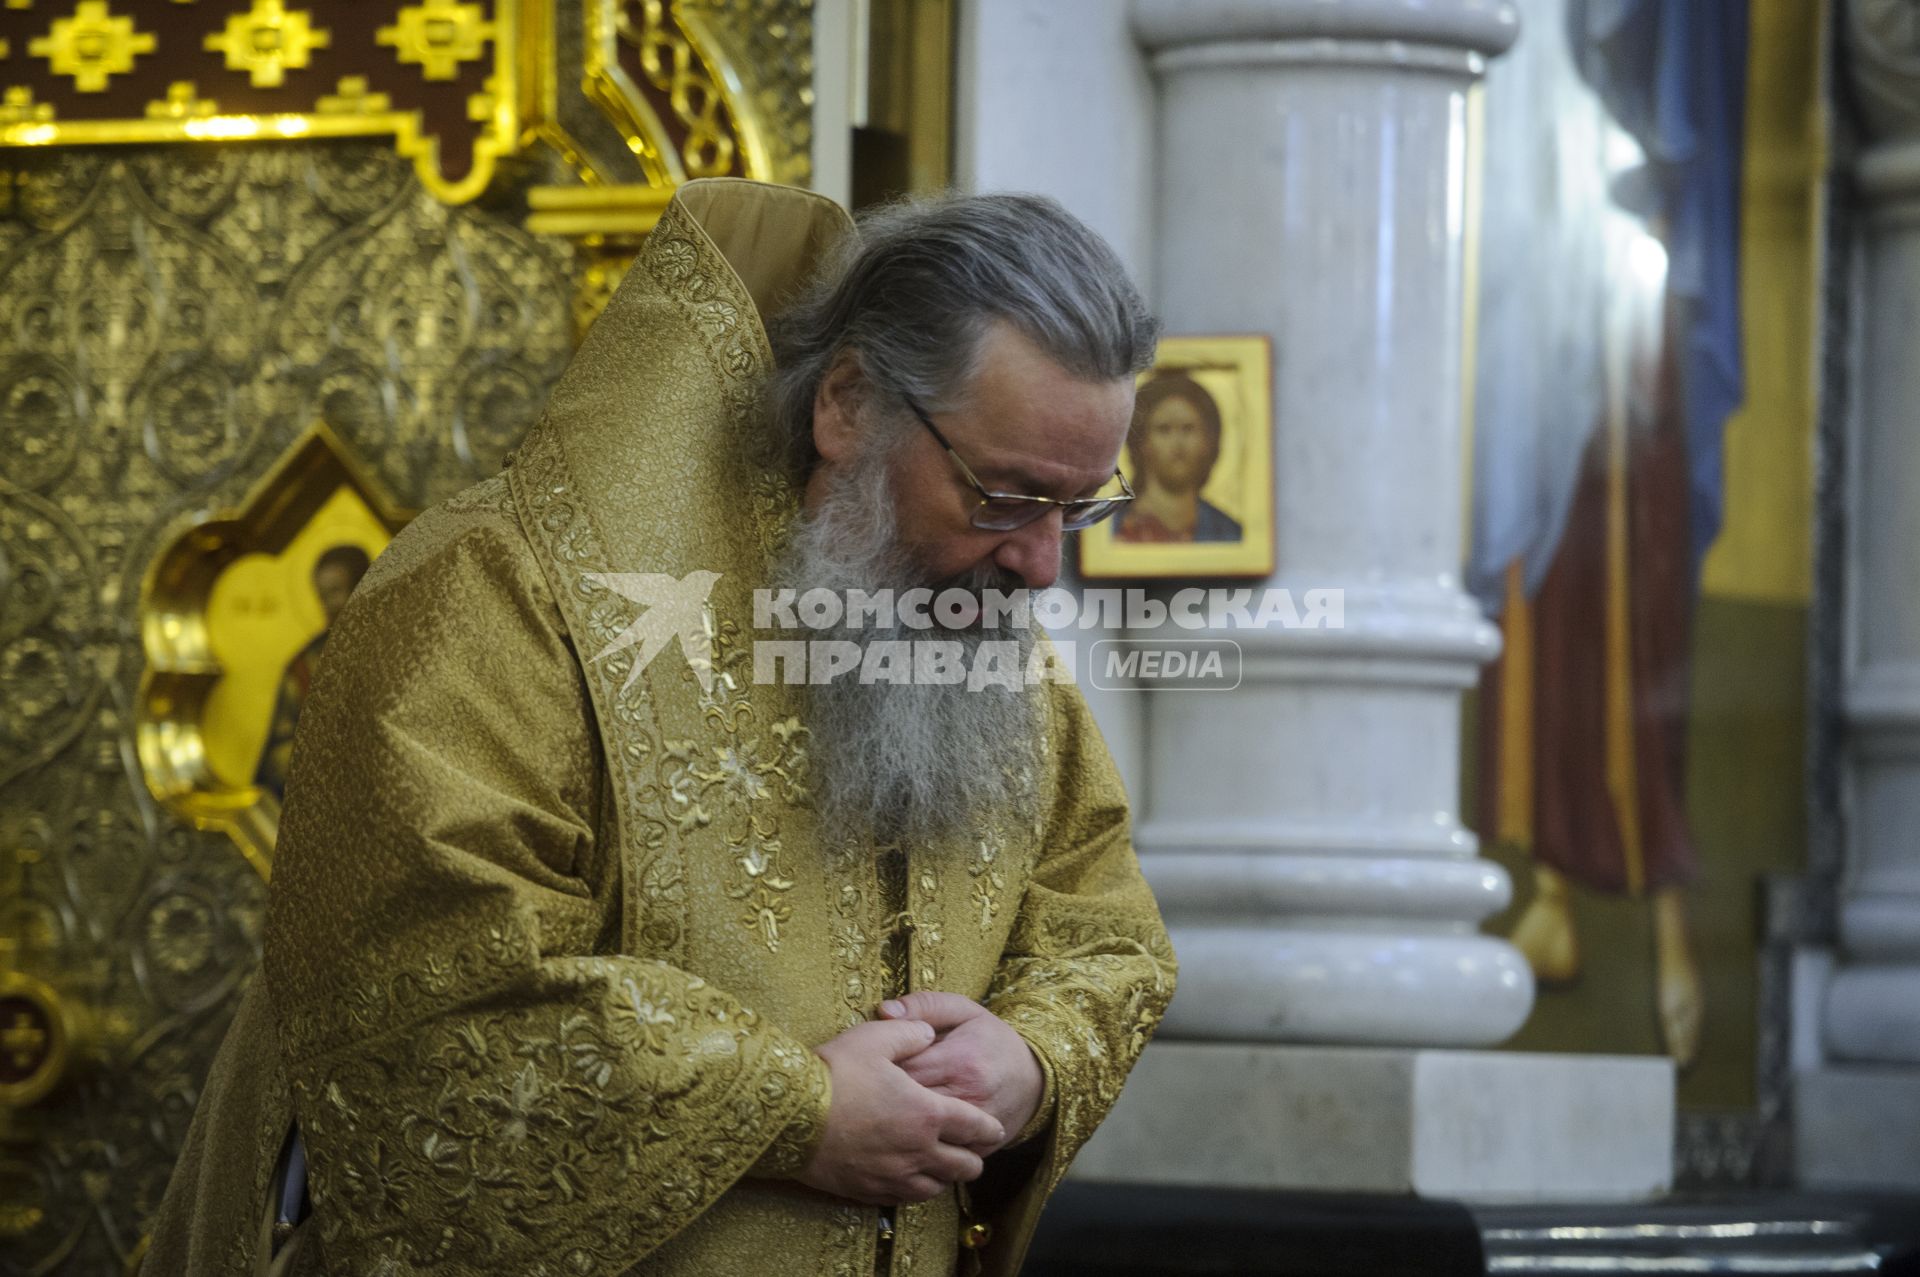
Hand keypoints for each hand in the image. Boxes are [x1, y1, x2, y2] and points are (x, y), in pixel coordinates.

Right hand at [798, 1018, 1005, 1205]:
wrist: (789, 1116)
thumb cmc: (834, 1073)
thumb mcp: (875, 1038)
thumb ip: (910, 1032)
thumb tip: (927, 1032)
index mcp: (928, 1113)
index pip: (975, 1126)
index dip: (990, 1127)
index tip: (995, 1127)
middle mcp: (918, 1151)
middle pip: (965, 1166)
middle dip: (974, 1156)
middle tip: (971, 1147)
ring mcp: (893, 1175)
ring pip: (938, 1188)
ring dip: (946, 1176)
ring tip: (942, 1163)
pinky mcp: (869, 1190)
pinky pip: (906, 1199)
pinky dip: (917, 1189)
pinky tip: (910, 1177)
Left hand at [877, 992, 1043, 1148]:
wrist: (1036, 1078)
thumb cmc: (991, 1040)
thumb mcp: (963, 1011)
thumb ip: (923, 1005)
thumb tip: (883, 1010)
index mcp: (961, 1059)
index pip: (904, 1069)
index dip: (878, 1069)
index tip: (866, 1067)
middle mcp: (969, 1096)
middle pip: (909, 1105)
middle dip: (883, 1100)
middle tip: (866, 1093)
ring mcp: (976, 1128)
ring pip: (922, 1135)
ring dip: (897, 1127)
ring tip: (881, 1116)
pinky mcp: (979, 1149)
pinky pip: (941, 1155)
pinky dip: (919, 1148)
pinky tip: (904, 1137)